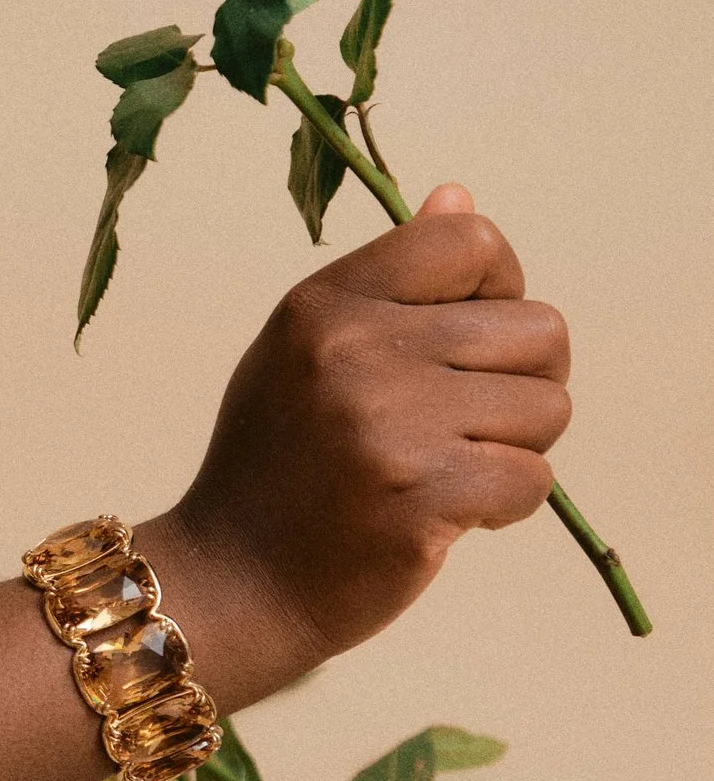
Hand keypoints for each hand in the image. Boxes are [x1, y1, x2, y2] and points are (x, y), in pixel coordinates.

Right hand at [157, 184, 572, 671]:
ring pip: (548, 408)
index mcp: (325, 303)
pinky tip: (447, 514)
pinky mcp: (420, 499)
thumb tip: (461, 197)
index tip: (468, 340)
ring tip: (449, 468)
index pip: (471, 241)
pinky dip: (505, 505)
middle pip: (539, 329)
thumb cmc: (275, 466)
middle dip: (525, 381)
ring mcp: (388, 425)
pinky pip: (533, 479)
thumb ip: (387, 282)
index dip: (498, 289)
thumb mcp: (305, 351)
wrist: (230, 583)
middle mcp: (355, 350)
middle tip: (469, 422)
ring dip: (517, 447)